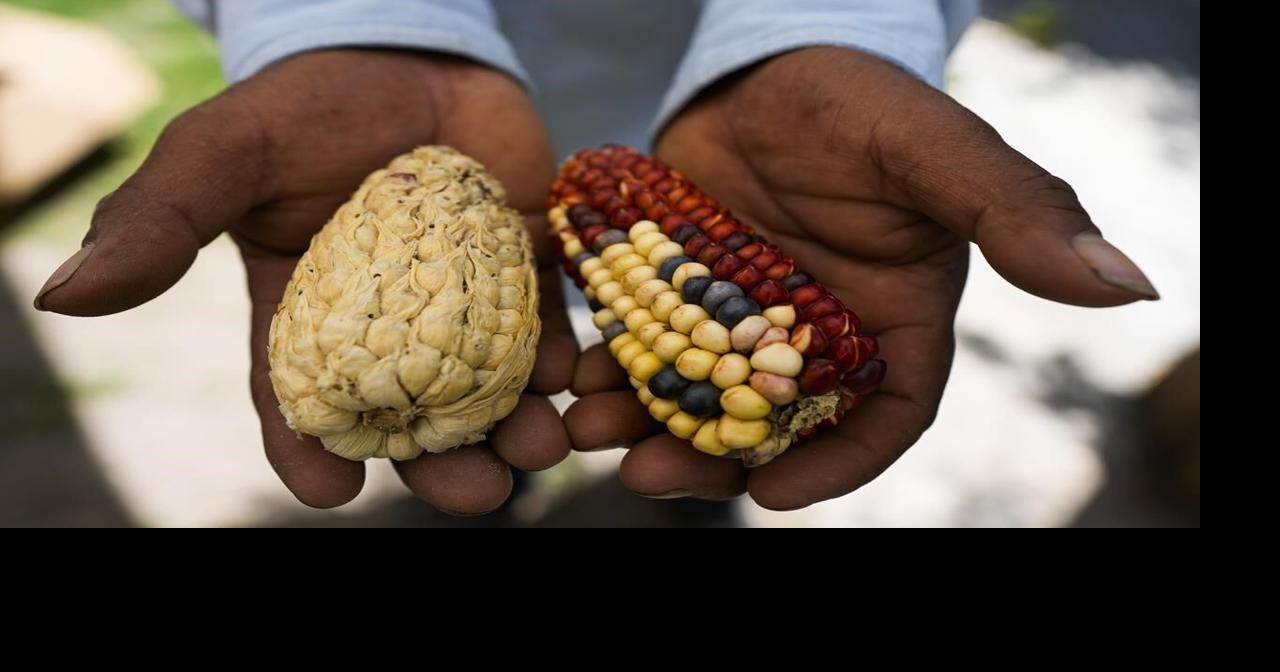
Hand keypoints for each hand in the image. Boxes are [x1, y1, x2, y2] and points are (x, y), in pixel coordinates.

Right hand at [34, 50, 577, 513]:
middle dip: (440, 462)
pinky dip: (562, 358)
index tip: (327, 492)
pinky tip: (574, 379)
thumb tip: (63, 295)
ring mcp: (465, 305)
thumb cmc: (307, 104)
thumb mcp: (228, 152)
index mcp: (307, 319)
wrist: (411, 51)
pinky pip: (548, 328)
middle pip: (413, 417)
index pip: (302, 403)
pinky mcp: (527, 272)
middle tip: (473, 491)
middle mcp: (390, 330)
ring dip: (516, 426)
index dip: (309, 451)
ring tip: (538, 448)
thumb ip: (163, 220)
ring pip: (489, 389)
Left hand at [566, 47, 1157, 509]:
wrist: (769, 60)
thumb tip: (1128, 286)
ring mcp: (743, 316)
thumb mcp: (931, 151)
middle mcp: (817, 332)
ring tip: (586, 426)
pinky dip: (612, 365)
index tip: (772, 494)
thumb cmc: (861, 100)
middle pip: (771, 423)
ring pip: (698, 394)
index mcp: (894, 318)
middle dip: (709, 456)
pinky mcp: (683, 289)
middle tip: (643, 471)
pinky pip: (647, 345)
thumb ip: (1015, 213)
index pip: (883, 416)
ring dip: (644, 419)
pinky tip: (571, 374)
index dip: (835, 463)